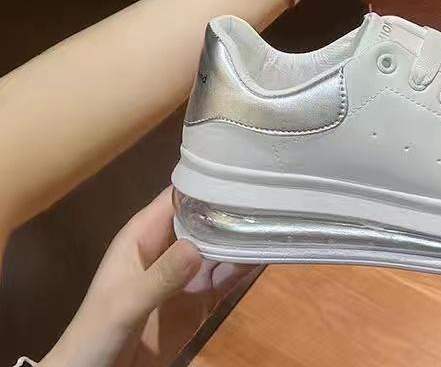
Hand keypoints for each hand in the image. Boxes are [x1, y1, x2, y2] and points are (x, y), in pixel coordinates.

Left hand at [42, 188, 255, 366]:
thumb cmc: (96, 333)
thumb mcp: (125, 304)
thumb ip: (160, 276)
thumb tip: (198, 246)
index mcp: (144, 235)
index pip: (178, 196)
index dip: (206, 183)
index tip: (241, 175)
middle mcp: (169, 246)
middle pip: (206, 217)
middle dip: (233, 208)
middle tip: (268, 197)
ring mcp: (187, 274)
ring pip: (221, 245)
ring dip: (244, 236)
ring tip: (274, 222)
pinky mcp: (200, 299)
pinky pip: (226, 276)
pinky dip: (245, 266)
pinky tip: (267, 254)